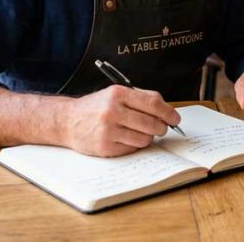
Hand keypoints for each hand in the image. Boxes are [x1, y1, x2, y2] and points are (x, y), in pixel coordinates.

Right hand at [64, 85, 180, 156]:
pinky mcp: (105, 147)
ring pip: (144, 138)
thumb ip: (140, 99)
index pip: (153, 104)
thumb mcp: (115, 94)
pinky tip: (125, 138)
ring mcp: (108, 130)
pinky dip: (134, 144)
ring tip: (138, 131)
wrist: (67, 121)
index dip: (169, 113)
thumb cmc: (96, 107)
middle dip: (161, 128)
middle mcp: (112, 111)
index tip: (175, 119)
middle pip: (152, 123)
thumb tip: (166, 111)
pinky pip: (132, 148)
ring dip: (147, 137)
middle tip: (161, 128)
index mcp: (118, 94)